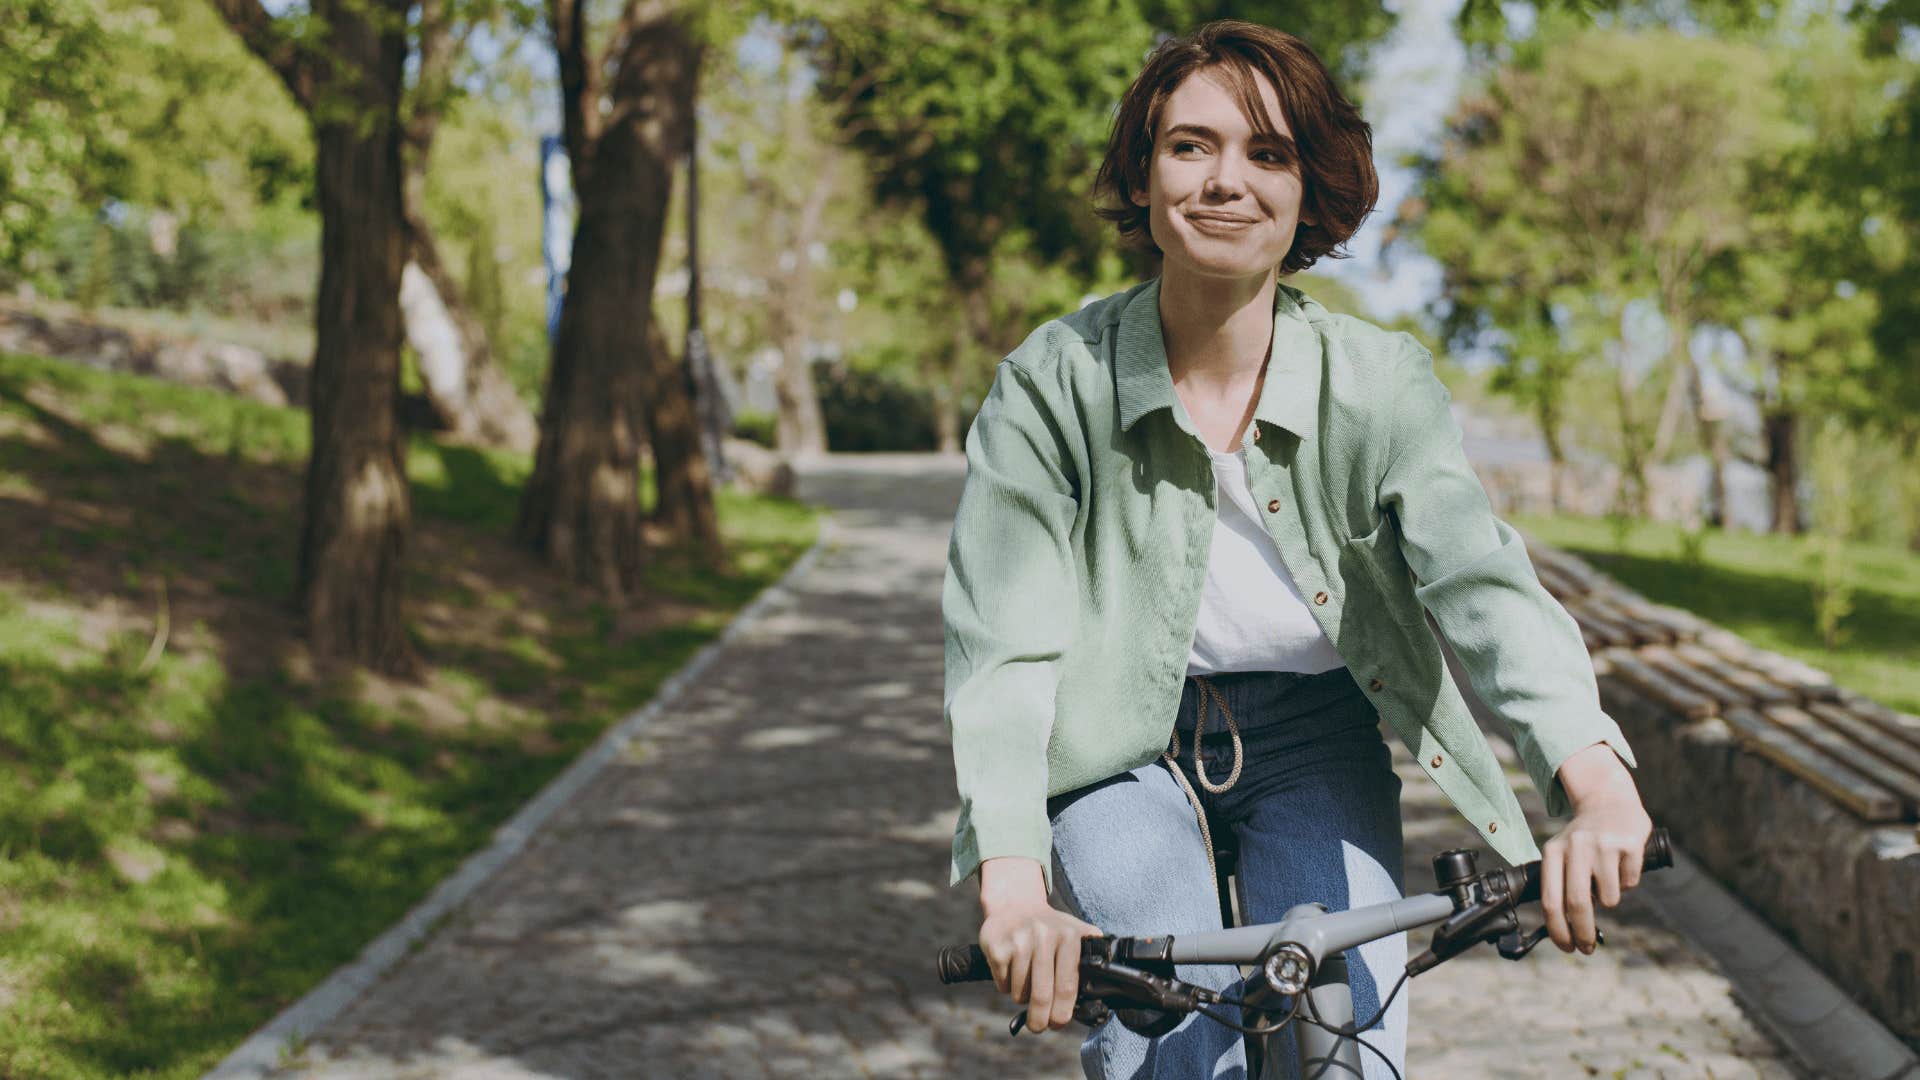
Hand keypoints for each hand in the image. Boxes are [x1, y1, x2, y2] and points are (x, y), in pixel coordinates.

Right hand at [977, 857, 1102, 1033]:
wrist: (1014, 903)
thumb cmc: (1050, 928)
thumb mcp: (1076, 932)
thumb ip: (1091, 957)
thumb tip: (1100, 994)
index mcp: (1069, 936)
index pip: (1067, 986)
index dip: (1062, 1013)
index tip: (1057, 1024)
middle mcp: (1044, 936)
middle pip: (1041, 995)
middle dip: (1040, 1020)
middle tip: (1038, 1027)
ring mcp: (1018, 941)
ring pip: (1020, 993)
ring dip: (1022, 998)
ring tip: (1025, 982)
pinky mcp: (997, 947)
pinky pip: (1003, 984)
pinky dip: (1006, 986)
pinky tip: (1011, 969)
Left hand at [1541, 743, 1651, 954]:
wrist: (1610, 800)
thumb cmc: (1584, 838)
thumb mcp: (1563, 853)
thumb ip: (1561, 885)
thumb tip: (1566, 930)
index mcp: (1553, 851)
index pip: (1551, 900)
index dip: (1558, 930)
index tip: (1567, 948)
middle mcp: (1576, 847)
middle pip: (1578, 904)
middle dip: (1583, 933)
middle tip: (1587, 947)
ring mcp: (1603, 845)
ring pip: (1609, 898)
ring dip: (1610, 898)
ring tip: (1608, 876)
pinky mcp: (1630, 844)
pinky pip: (1630, 883)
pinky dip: (1628, 881)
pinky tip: (1623, 862)